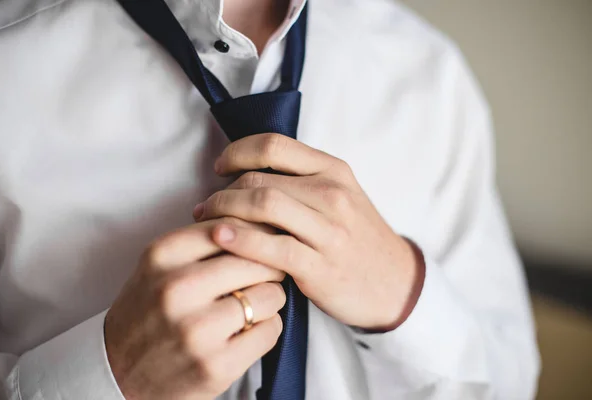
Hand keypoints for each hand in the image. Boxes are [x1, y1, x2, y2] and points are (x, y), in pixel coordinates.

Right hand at [105, 218, 285, 399]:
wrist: (118, 372)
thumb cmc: (148, 311)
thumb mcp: (160, 265)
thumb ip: (203, 240)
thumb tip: (261, 222)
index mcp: (162, 255)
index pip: (232, 227)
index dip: (255, 234)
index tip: (262, 242)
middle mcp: (176, 289)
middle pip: (256, 260)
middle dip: (269, 266)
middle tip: (268, 273)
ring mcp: (196, 330)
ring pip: (270, 295)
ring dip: (270, 298)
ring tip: (254, 304)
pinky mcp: (215, 365)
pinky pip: (271, 330)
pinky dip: (267, 327)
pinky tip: (248, 330)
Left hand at [194, 134, 424, 330]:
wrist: (395, 283)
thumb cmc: (358, 238)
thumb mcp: (341, 196)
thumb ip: (301, 181)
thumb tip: (247, 173)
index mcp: (334, 170)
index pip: (274, 145)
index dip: (237, 152)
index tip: (220, 167)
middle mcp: (332, 194)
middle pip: (260, 178)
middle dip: (222, 191)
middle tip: (206, 207)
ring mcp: (328, 230)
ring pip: (262, 206)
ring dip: (224, 211)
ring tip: (207, 223)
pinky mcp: (319, 266)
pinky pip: (271, 247)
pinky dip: (239, 240)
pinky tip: (220, 240)